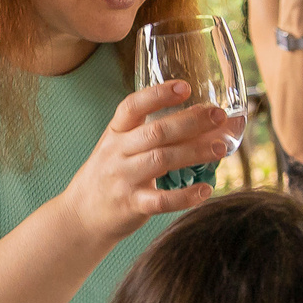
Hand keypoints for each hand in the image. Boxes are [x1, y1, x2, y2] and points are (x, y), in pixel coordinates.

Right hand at [55, 82, 228, 246]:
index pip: (133, 106)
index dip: (158, 94)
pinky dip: (185, 196)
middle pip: (156, 132)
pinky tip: (205, 190)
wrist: (80, 215)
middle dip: (190, 121)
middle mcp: (117, 153)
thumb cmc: (109, 175)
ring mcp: (123, 179)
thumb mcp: (119, 147)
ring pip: (161, 160)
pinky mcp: (132, 205)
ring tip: (222, 148)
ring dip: (194, 152)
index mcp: (115, 133)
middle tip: (218, 115)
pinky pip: (161, 200)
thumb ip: (153, 134)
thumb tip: (203, 120)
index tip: (185, 86)